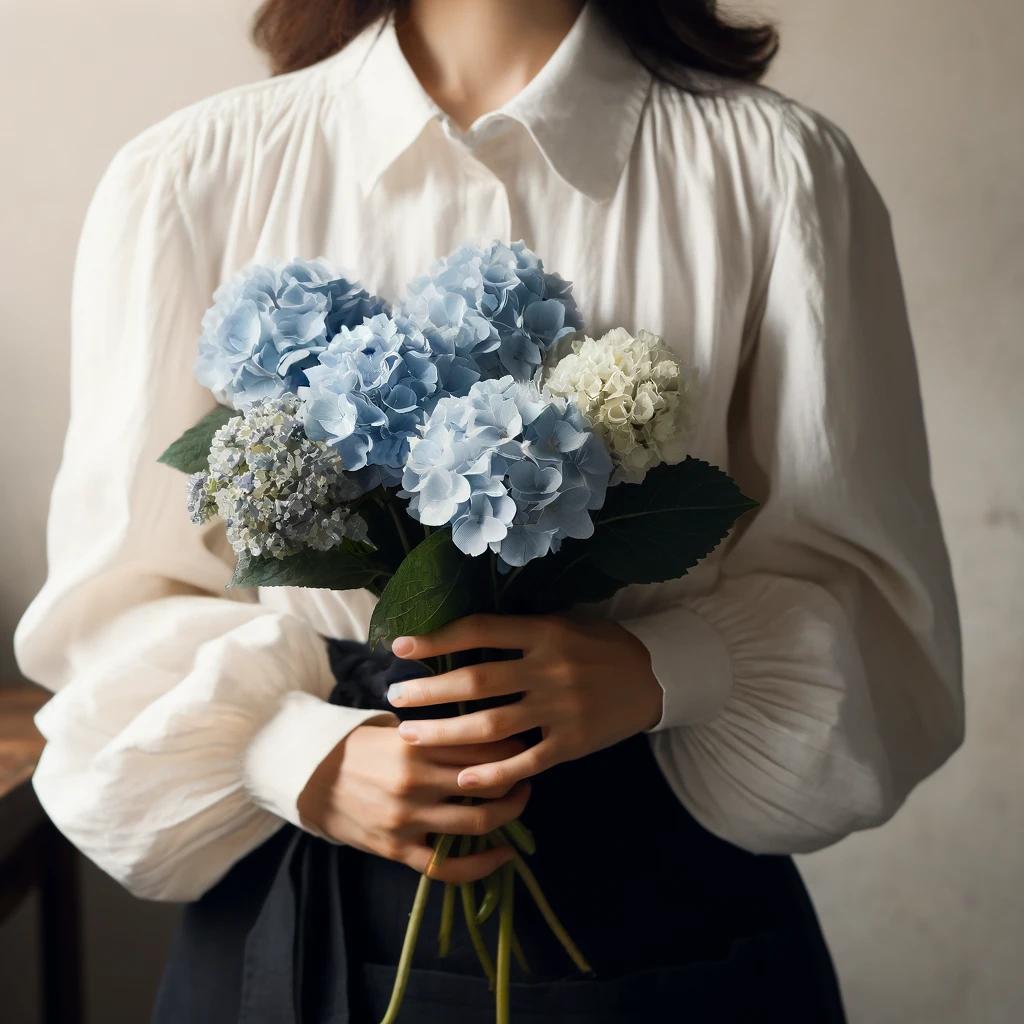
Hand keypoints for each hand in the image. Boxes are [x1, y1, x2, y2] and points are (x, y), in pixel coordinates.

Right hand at [297, 718, 530, 882]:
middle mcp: (415, 782)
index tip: (523, 740)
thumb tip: (480, 725)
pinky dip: (482, 865)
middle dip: (517, 776)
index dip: (511, 743)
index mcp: (415, 744)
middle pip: (488, 780)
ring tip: (519, 803)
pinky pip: (447, 867)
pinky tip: (503, 854)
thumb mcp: (393, 726)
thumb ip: (433, 730)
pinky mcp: (396, 849)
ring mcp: (407, 819)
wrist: (306, 775)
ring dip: (510, 814)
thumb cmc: (355, 745)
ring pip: (477, 822)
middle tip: (528, 771)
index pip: (480, 743)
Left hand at [386, 614, 662, 792]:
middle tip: (394, 695)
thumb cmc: (597, 645)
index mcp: (543, 632)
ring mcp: (560, 709)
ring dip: (445, 733)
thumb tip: (458, 633)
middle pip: (476, 682)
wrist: (653, 676)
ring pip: (491, 726)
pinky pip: (525, 762)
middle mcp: (548, 669)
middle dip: (428, 691)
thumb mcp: (561, 623)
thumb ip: (518, 631)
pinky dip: (492, 773)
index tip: (399, 646)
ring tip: (411, 734)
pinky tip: (462, 779)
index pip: (479, 631)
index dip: (436, 638)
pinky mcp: (571, 743)